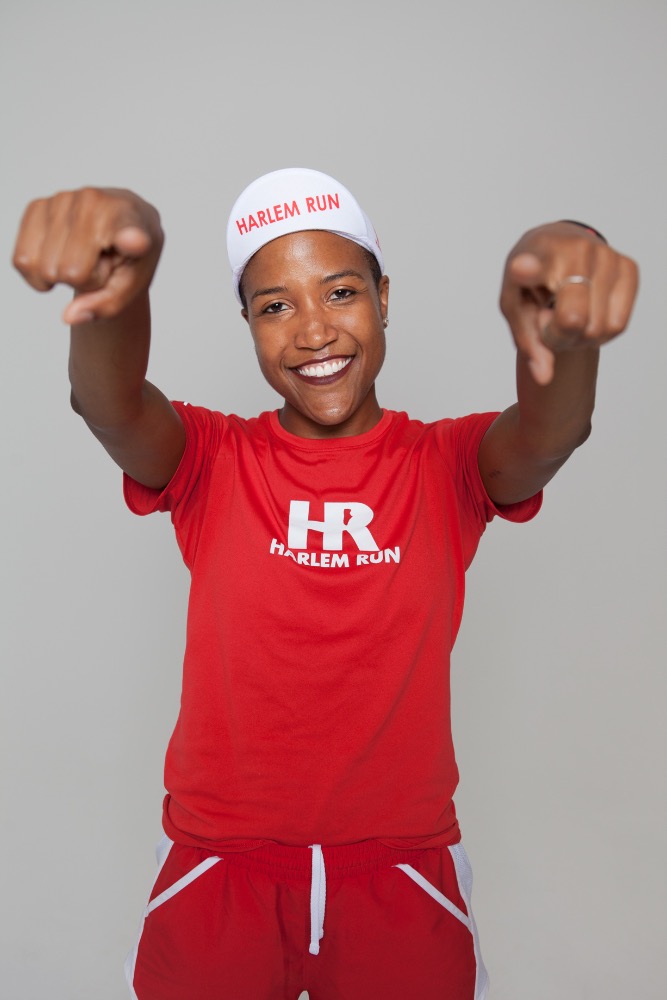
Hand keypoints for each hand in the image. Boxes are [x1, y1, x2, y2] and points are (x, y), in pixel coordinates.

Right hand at [13, 187, 163, 324]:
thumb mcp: (131, 287)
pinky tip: (58, 259)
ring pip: (43, 268)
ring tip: (83, 257)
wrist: (122, 225)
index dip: (131, 239)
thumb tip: (68, 316)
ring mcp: (62, 199)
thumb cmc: (130, 258)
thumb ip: (105, 306)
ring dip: (61, 274)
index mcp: (131, 221)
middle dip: (83, 280)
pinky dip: (36, 272)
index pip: (128, 233)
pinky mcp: (37, 205)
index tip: (137, 241)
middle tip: (99, 264)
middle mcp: (95, 201)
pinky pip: (22, 259)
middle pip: (69, 272)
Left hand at [499, 221, 638, 384]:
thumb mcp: (515, 308)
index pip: (534, 267)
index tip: (521, 267)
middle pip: (573, 321)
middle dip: (559, 336)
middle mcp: (574, 250)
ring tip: (568, 315)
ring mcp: (606, 256)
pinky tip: (589, 315)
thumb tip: (544, 377)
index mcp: (536, 256)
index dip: (529, 270)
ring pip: (598, 328)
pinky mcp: (628, 267)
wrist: (557, 245)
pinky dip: (601, 332)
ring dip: (580, 336)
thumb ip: (528, 341)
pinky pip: (618, 325)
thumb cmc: (532, 280)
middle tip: (549, 320)